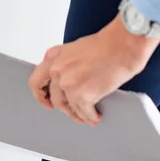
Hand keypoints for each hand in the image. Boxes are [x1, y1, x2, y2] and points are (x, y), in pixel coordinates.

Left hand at [29, 14, 159, 124]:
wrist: (123, 45)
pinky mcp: (82, 96)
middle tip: (70, 112)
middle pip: (53, 98)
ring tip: (87, 114)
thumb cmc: (107, 43)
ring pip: (69, 108)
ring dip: (78, 113)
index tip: (47, 100)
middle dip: (62, 107)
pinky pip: (84, 113)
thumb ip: (65, 63)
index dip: (40, 95)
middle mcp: (57, 70)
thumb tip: (66, 80)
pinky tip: (96, 115)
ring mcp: (68, 84)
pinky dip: (91, 116)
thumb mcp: (76, 48)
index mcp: (54, 56)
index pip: (36, 81)